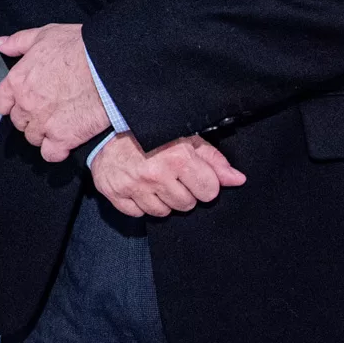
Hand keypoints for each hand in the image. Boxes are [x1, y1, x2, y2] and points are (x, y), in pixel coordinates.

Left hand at [0, 23, 109, 162]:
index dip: (12, 104)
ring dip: (44, 133)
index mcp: (18, 81)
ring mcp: (44, 123)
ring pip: (34, 137)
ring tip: (61, 123)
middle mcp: (27, 104)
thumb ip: (19, 42)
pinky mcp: (63, 138)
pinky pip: (51, 154)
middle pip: (19, 122)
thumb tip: (1, 44)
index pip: (2, 103)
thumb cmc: (80, 48)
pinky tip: (67, 140)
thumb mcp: (45, 34)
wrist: (108, 65)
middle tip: (50, 110)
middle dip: (31, 117)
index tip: (24, 102)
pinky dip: (57, 150)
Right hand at [91, 133, 246, 218]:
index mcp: (177, 158)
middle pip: (187, 205)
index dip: (204, 183)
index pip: (209, 191)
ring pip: (163, 213)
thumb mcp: (187, 138)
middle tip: (171, 175)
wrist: (106, 128)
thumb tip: (237, 180)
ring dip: (161, 199)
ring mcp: (133, 186)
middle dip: (183, 192)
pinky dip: (139, 203)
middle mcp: (155, 173)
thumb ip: (214, 160)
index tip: (193, 173)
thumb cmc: (150, 133)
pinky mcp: (115, 193)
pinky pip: (138, 214)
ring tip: (154, 180)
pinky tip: (138, 186)